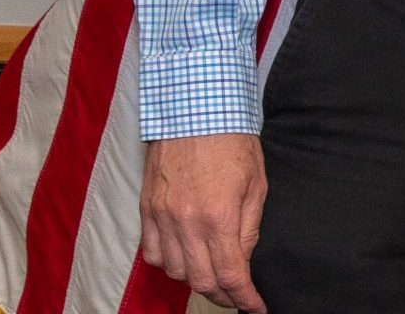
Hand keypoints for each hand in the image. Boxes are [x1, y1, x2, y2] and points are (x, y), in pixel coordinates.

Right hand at [137, 133, 266, 312]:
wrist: (196, 109)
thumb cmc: (233, 141)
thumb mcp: (257, 184)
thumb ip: (249, 227)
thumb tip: (244, 259)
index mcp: (219, 216)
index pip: (231, 274)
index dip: (244, 298)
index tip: (255, 306)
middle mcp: (186, 221)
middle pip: (200, 280)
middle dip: (222, 295)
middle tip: (237, 295)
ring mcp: (162, 216)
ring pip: (174, 271)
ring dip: (195, 279)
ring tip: (213, 273)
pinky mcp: (147, 208)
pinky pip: (152, 252)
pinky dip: (168, 262)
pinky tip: (183, 256)